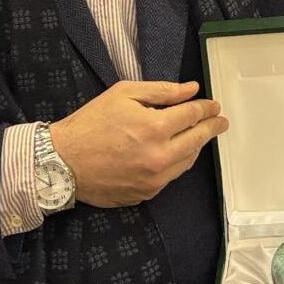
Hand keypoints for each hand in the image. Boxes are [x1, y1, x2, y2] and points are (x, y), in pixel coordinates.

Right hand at [49, 80, 227, 206]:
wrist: (62, 162)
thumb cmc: (90, 124)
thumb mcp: (123, 94)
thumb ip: (161, 91)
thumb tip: (191, 90)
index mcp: (155, 128)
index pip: (193, 116)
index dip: (206, 109)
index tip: (213, 106)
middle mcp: (160, 157)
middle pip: (198, 140)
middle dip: (212, 128)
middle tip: (221, 121)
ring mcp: (154, 179)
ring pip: (188, 161)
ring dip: (197, 146)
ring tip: (200, 135)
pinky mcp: (146, 193)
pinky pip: (171, 176)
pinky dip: (177, 162)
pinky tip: (175, 152)